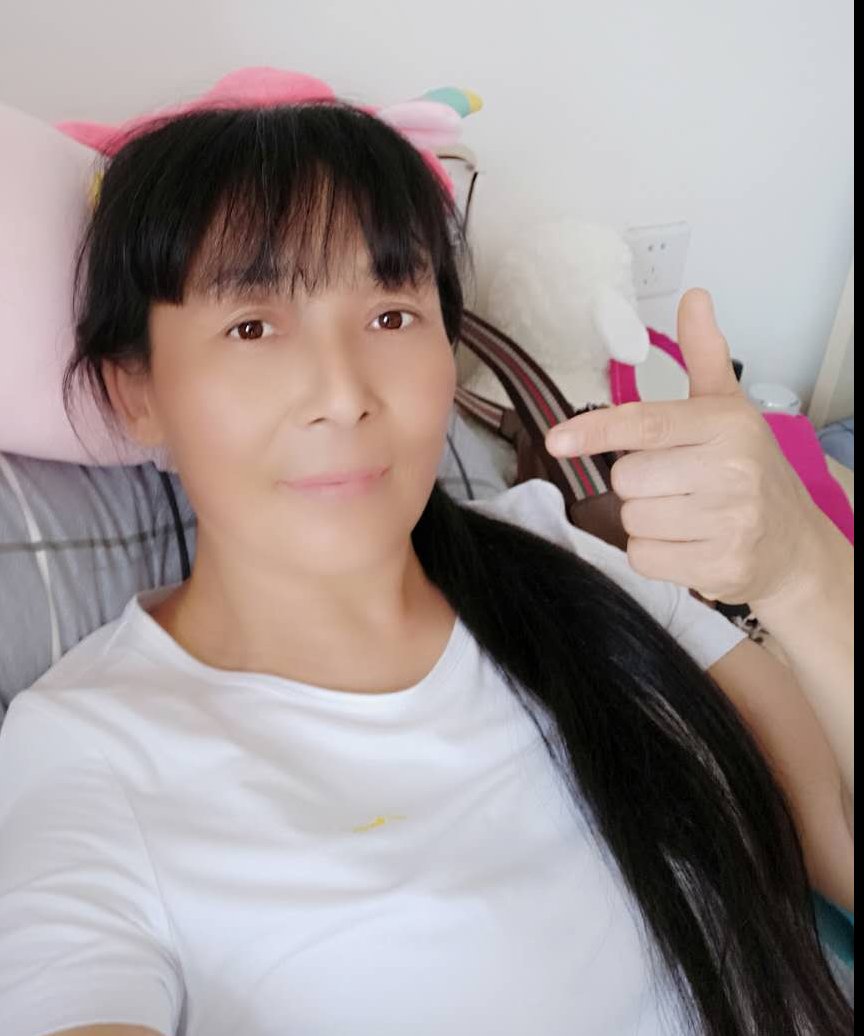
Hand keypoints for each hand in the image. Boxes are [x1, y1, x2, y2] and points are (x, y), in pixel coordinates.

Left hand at [545, 288, 824, 606]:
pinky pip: (643, 556)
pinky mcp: (718, 566)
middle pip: (627, 477)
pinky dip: (654, 553)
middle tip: (676, 483)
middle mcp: (729, 471)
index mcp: (725, 426)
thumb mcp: (729, 409)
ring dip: (645, 519)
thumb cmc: (751, 471)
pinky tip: (685, 542)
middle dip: (639, 482)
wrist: (793, 544)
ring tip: (685, 514)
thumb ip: (705, 354)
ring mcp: (727, 522)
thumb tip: (693, 298)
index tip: (558, 439)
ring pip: (632, 519)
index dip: (596, 430)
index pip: (646, 424)